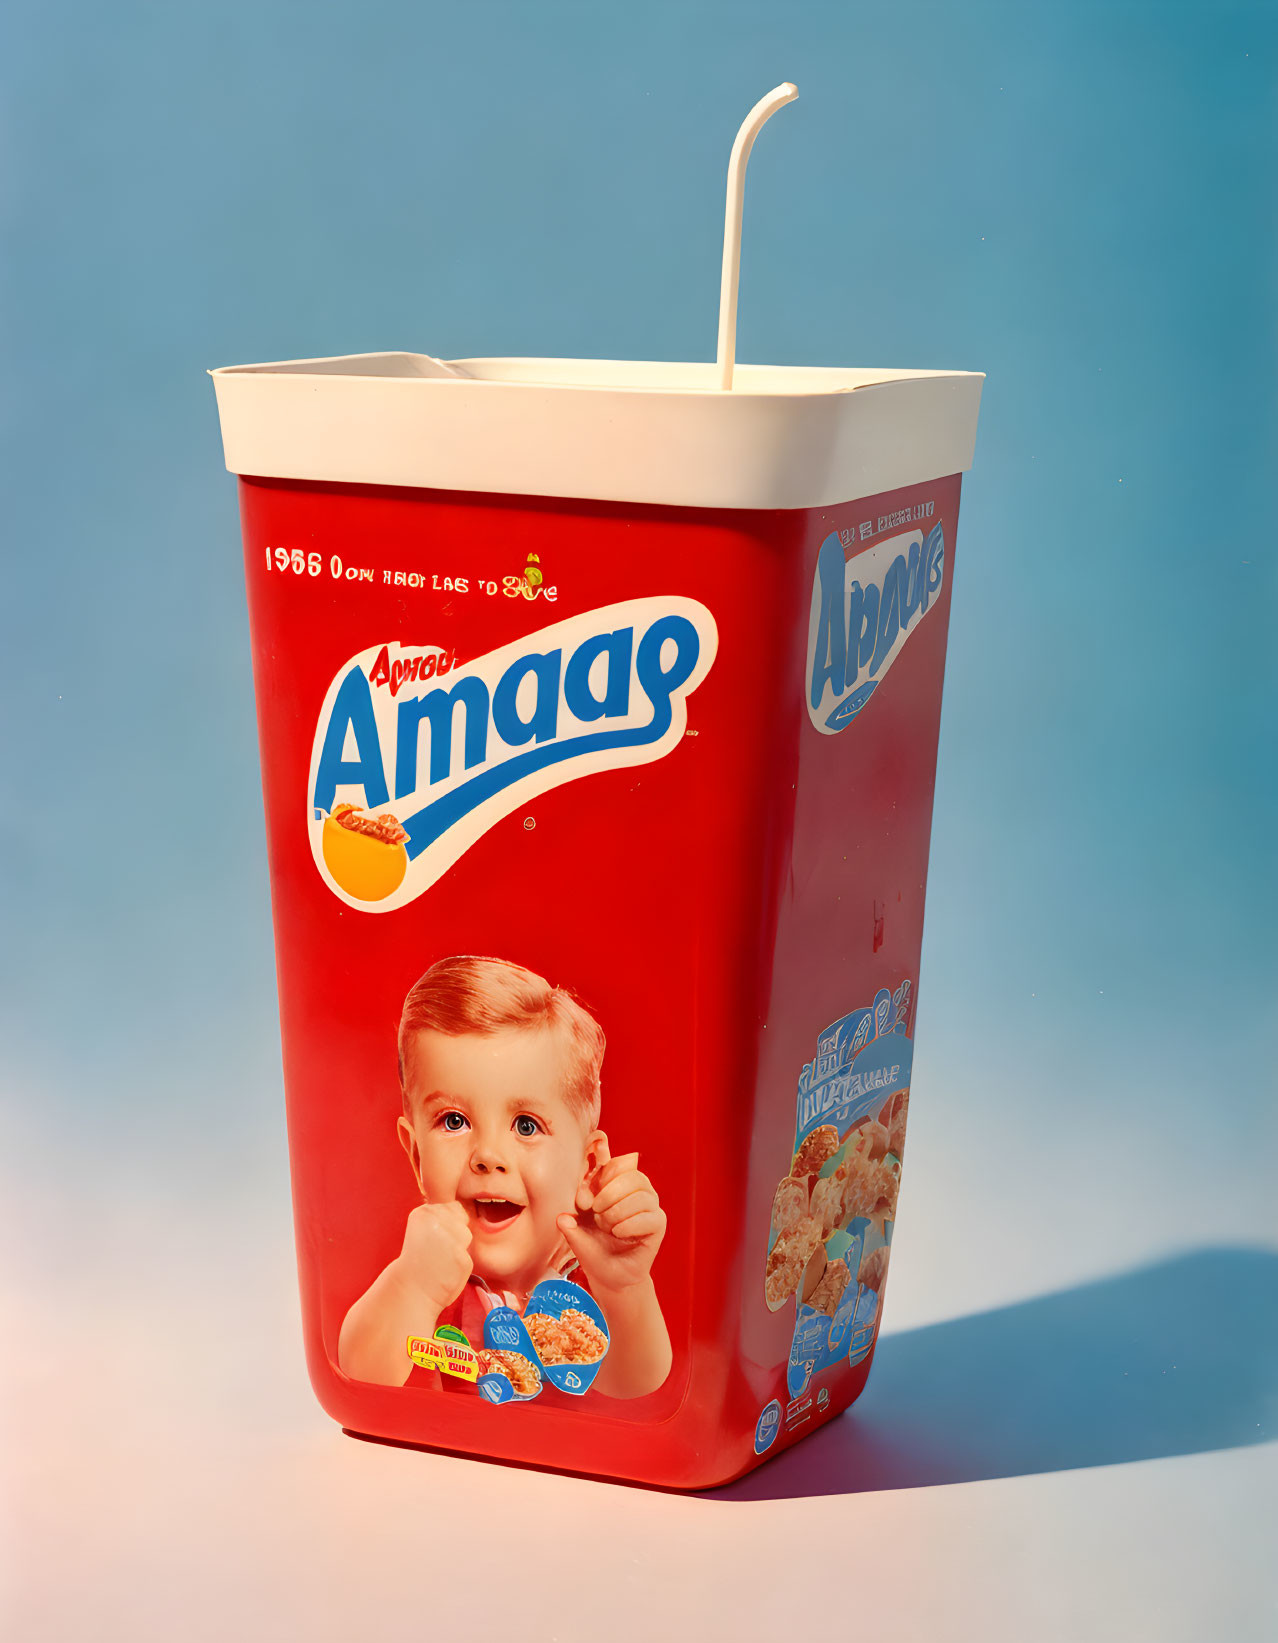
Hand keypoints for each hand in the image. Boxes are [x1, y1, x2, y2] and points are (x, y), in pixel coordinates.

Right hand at [394, 1200, 472, 1314]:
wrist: (410, 1291)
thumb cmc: (416, 1261)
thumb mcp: (422, 1228)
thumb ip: (440, 1217)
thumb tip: (463, 1208)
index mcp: (424, 1212)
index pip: (452, 1206)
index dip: (446, 1223)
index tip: (431, 1237)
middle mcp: (438, 1222)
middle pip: (462, 1218)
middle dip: (454, 1232)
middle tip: (436, 1250)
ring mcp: (452, 1240)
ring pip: (466, 1235)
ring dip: (458, 1247)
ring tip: (440, 1260)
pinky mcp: (462, 1258)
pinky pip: (467, 1256)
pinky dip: (459, 1265)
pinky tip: (445, 1271)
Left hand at [557, 1140, 665, 1295]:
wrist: (611, 1278)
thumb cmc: (595, 1252)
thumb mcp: (578, 1238)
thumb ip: (571, 1226)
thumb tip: (562, 1218)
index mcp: (616, 1185)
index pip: (616, 1165)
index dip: (602, 1175)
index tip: (586, 1198)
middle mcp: (637, 1191)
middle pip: (631, 1175)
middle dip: (610, 1193)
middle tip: (596, 1212)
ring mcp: (650, 1206)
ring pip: (640, 1194)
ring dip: (619, 1211)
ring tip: (608, 1227)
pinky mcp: (658, 1223)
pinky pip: (649, 1216)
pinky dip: (629, 1224)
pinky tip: (618, 1233)